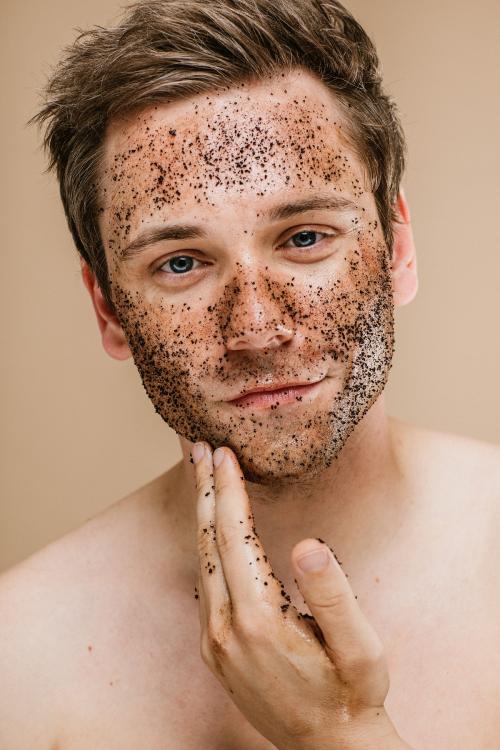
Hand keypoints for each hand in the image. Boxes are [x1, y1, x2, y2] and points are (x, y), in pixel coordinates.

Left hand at [192, 442, 409, 749]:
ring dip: (201, 515)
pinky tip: (210, 529)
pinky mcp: (215, 650)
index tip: (222, 453)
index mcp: (260, 619)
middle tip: (198, 448)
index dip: (228, 491)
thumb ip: (333, 596)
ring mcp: (215, 641)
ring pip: (201, 562)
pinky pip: (204, 584)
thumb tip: (308, 544)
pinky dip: (205, 546)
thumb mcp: (361, 649)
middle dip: (204, 491)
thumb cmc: (352, 694)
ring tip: (201, 476)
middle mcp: (226, 629)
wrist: (330, 749)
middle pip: (207, 543)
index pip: (235, 537)